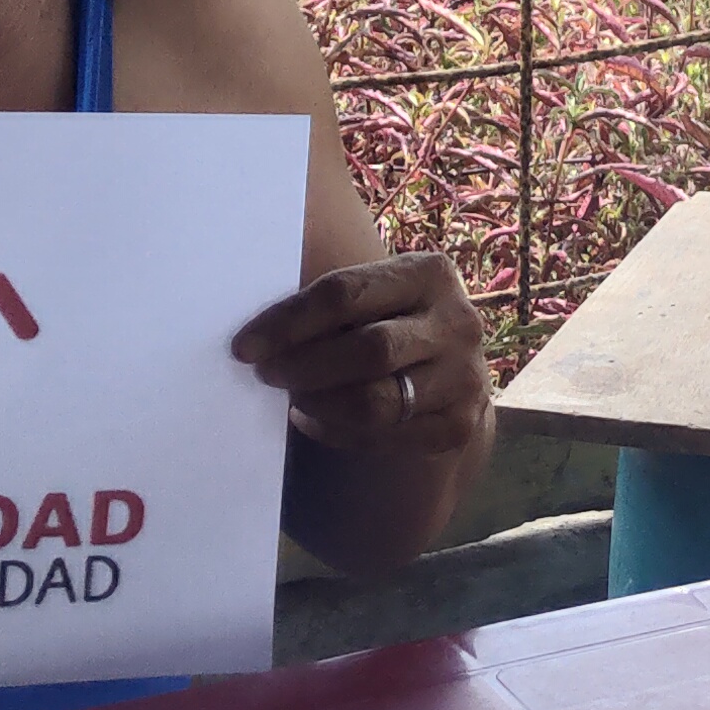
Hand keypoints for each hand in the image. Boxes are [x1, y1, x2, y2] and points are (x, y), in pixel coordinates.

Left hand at [234, 253, 486, 454]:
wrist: (454, 370)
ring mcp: (464, 376)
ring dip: (320, 403)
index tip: (244, 345)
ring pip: (376, 402)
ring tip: (294, 397)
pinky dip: (338, 432)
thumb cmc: (392, 321)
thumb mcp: (379, 293)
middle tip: (267, 374)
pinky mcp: (458, 424)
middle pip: (369, 350)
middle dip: (305, 366)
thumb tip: (258, 333)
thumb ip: (336, 302)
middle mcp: (458, 322)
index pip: (347, 294)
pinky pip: (384, 436)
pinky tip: (317, 418)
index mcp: (430, 273)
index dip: (289, 321)